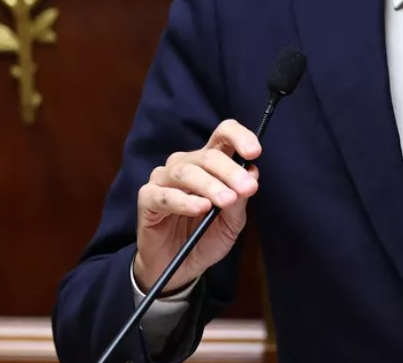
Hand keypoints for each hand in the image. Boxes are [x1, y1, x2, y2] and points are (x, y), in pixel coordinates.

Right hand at [133, 119, 260, 293]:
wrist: (178, 268)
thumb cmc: (205, 237)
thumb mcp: (232, 221)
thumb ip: (240, 198)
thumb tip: (252, 172)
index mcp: (209, 163)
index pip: (223, 135)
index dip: (239, 137)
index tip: (255, 152)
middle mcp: (185, 164)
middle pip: (208, 155)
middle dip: (231, 171)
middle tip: (248, 189)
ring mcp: (163, 179)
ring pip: (187, 172)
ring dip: (210, 185)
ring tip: (226, 201)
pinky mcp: (147, 198)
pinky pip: (165, 195)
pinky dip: (184, 201)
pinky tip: (201, 208)